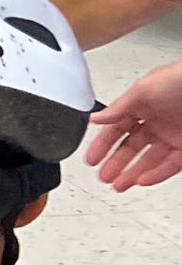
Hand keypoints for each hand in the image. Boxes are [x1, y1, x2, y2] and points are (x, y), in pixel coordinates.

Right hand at [86, 61, 181, 190]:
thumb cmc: (181, 80)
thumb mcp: (143, 90)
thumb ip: (118, 108)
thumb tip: (95, 118)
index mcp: (142, 104)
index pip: (116, 128)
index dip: (102, 144)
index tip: (92, 159)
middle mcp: (157, 120)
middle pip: (131, 147)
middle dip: (115, 163)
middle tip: (103, 175)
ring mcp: (172, 135)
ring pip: (149, 159)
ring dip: (133, 173)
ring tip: (118, 184)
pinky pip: (170, 165)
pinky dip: (155, 174)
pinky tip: (142, 180)